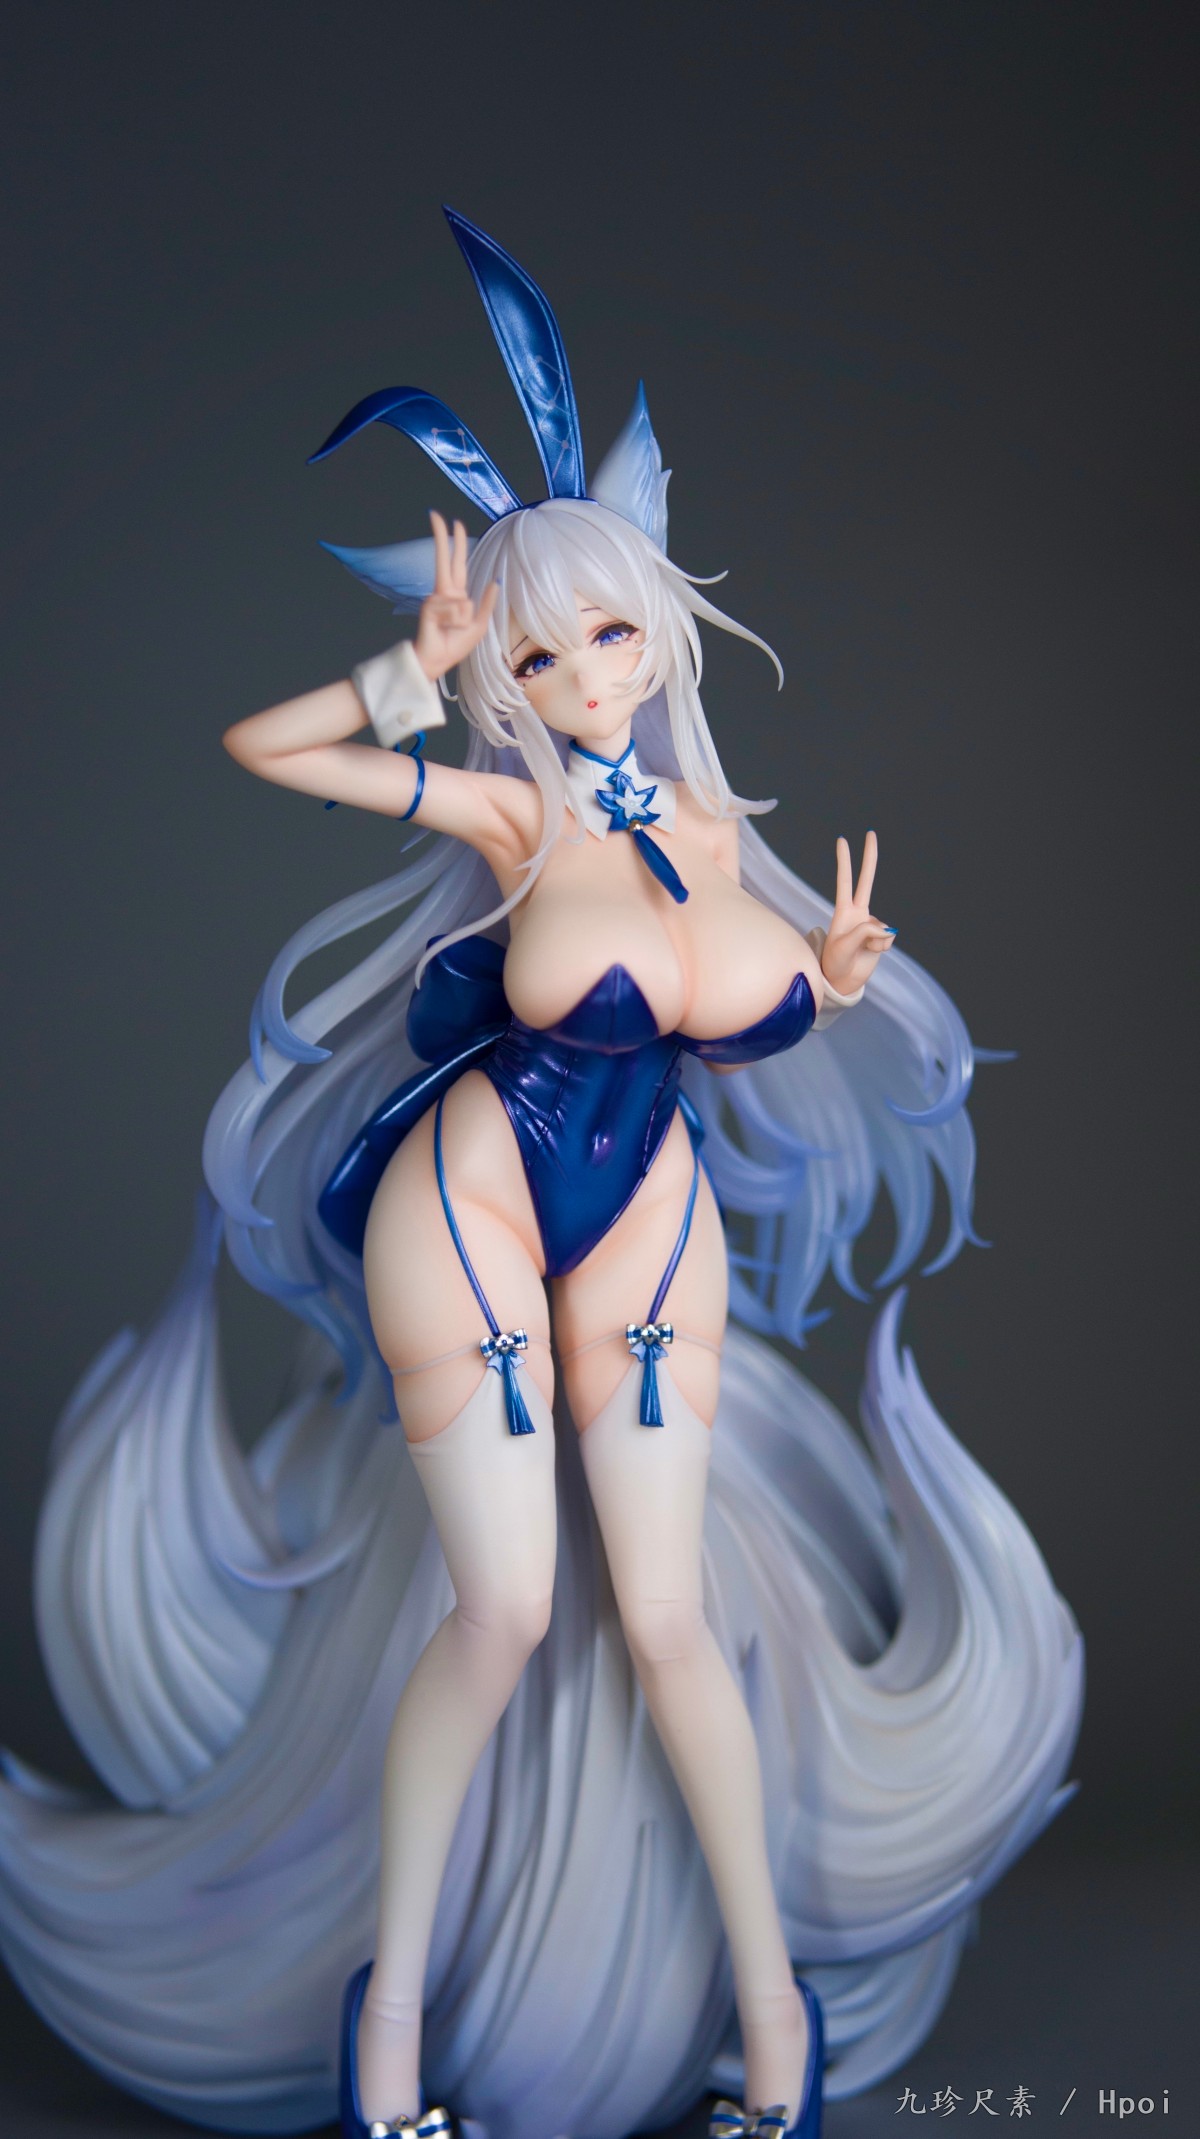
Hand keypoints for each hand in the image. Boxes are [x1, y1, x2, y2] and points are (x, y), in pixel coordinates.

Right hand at [414, 511, 499, 681]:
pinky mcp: (429, 607)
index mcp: (456, 595)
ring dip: (463, 620)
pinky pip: (455, 610)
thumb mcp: (479, 624)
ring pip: (462, 601)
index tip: (455, 524)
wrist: (438, 661)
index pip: (457, 564)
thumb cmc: (455, 645)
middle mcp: (444, 593)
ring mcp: (435, 599)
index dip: (456, 544)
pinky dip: (456, 622)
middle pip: (444, 559)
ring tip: (452, 631)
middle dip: (441, 537)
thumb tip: (494, 582)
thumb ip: (486, 603)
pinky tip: (445, 630)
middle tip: (435, 513)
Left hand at [821, 831, 895, 993]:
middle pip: (866, 880)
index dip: (845, 861)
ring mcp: (871, 924)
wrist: (842, 981)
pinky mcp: (881, 937)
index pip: (845, 881)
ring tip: (861, 951)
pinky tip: (872, 953)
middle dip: (869, 858)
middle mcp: (859, 913)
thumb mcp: (844, 945)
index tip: (842, 840)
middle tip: (871, 834)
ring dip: (875, 939)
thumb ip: (864, 930)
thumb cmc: (835, 962)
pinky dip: (882, 946)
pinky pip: (888, 937)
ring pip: (881, 925)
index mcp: (844, 911)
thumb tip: (886, 928)